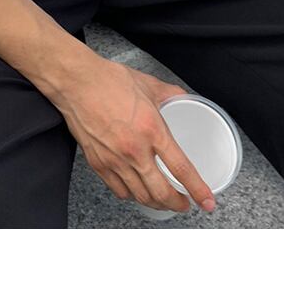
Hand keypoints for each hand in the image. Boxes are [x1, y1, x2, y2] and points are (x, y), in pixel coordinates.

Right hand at [49, 54, 216, 213]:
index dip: (198, 189)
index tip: (207, 201)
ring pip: (140, 196)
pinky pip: (118, 190)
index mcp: (151, 129)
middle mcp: (134, 150)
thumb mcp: (147, 84)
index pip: (181, 168)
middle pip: (161, 192)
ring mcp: (114, 160)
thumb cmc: (109, 80)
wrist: (76, 82)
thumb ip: (170, 94)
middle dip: (177, 204)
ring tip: (164, 200)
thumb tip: (185, 98)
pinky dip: (131, 195)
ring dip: (156, 203)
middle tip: (185, 203)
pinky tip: (137, 191)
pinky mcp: (98, 163)